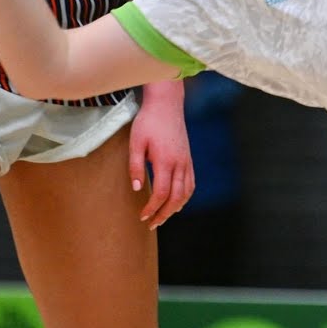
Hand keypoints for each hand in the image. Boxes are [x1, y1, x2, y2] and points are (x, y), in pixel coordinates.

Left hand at [130, 81, 194, 229]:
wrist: (167, 104)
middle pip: (176, 197)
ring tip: (164, 216)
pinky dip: (185, 196)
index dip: (152, 208)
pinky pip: (191, 182)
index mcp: (165, 161)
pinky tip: (177, 200)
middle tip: (152, 223)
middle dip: (164, 213)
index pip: (161, 193)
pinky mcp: (189, 157)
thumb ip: (135, 166)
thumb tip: (137, 188)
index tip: (142, 216)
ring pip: (187, 192)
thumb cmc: (148, 121)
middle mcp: (180, 163)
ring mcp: (187, 161)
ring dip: (176, 207)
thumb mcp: (135, 142)